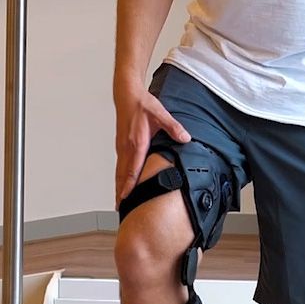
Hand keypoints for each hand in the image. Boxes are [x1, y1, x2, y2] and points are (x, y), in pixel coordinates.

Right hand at [114, 83, 189, 203]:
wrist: (127, 95)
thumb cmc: (142, 105)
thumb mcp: (161, 114)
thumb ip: (174, 128)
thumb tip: (185, 138)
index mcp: (137, 143)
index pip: (132, 170)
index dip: (128, 185)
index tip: (125, 198)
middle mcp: (126, 148)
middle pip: (122, 175)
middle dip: (120, 192)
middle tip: (120, 207)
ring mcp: (122, 147)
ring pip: (119, 171)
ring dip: (118, 186)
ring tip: (119, 200)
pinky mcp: (121, 145)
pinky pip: (119, 165)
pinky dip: (119, 177)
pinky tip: (121, 182)